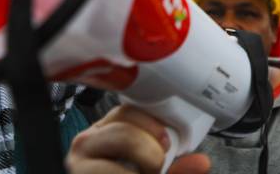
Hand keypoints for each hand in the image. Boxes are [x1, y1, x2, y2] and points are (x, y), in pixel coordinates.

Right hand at [66, 105, 210, 173]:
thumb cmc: (127, 173)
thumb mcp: (152, 170)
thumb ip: (176, 167)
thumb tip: (202, 163)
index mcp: (106, 131)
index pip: (127, 111)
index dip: (153, 126)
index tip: (165, 144)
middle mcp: (87, 142)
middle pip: (126, 133)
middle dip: (150, 155)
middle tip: (153, 169)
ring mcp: (78, 162)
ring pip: (120, 155)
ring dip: (142, 170)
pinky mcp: (77, 173)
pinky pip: (113, 173)